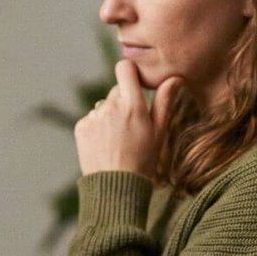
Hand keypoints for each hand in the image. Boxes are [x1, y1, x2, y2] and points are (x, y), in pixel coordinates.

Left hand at [73, 60, 182, 179]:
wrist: (116, 186)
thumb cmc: (143, 160)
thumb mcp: (158, 132)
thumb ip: (165, 102)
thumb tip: (175, 78)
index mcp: (132, 105)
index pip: (124, 68)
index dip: (130, 73)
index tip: (136, 84)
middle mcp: (110, 107)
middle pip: (116, 90)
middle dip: (123, 101)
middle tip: (131, 126)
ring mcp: (93, 117)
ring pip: (103, 106)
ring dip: (109, 116)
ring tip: (118, 140)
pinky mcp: (81, 127)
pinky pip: (90, 119)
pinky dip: (97, 128)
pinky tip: (105, 144)